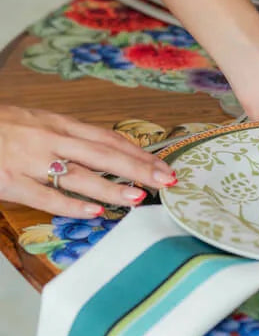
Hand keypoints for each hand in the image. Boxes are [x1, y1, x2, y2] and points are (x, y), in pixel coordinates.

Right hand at [0, 106, 176, 216]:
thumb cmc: (2, 127)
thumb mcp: (38, 123)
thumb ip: (70, 137)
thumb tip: (110, 152)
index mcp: (58, 124)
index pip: (108, 139)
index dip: (138, 153)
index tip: (164, 165)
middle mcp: (49, 139)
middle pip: (102, 154)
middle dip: (137, 168)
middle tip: (166, 180)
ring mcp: (30, 160)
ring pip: (78, 175)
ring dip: (110, 187)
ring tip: (137, 197)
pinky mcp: (11, 181)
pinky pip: (45, 196)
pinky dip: (71, 205)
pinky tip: (93, 212)